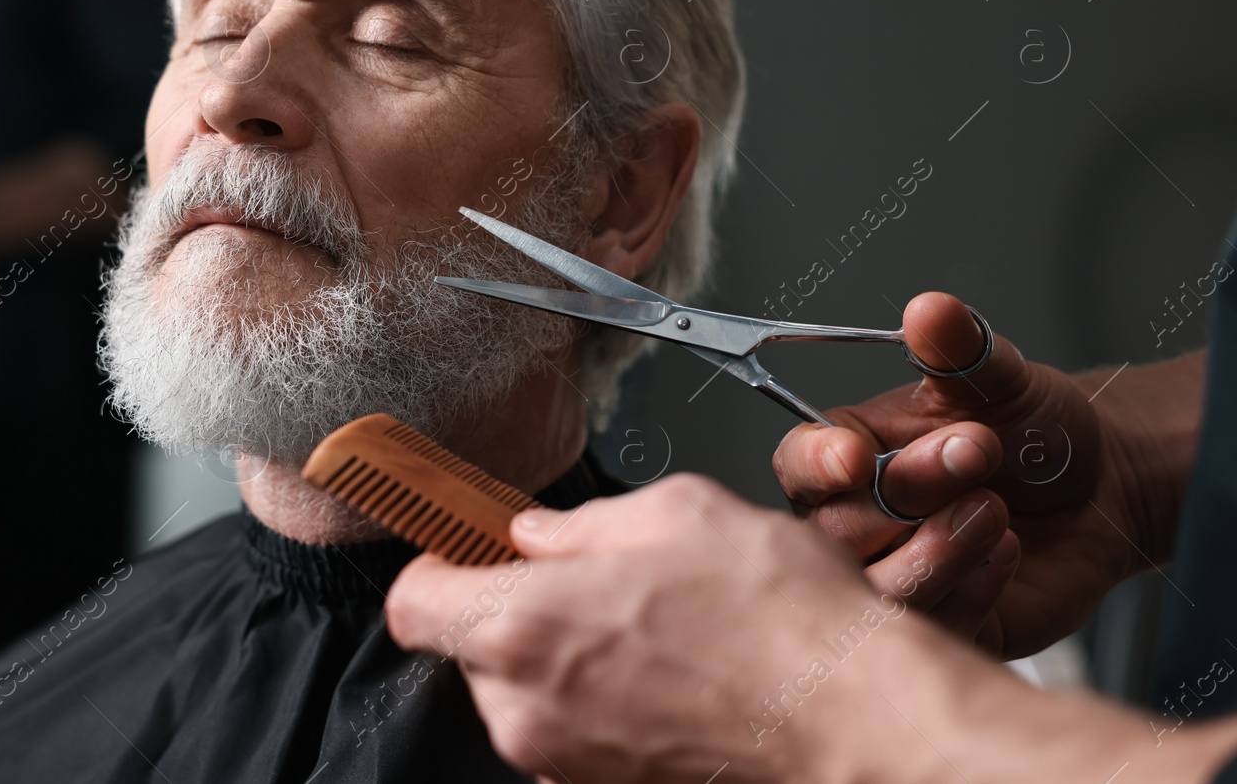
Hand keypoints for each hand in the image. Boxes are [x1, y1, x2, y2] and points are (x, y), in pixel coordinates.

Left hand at [385, 477, 1217, 783]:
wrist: (859, 721)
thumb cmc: (779, 619)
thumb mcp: (676, 512)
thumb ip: (580, 522)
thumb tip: (539, 533)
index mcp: (524, 624)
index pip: (412, 603)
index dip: (438, 567)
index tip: (470, 550)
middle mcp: (528, 708)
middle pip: (470, 650)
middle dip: (517, 609)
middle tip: (591, 580)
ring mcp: (566, 764)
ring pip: (525, 694)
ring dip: (564, 657)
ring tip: (650, 626)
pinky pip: (575, 732)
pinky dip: (603, 701)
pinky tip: (672, 671)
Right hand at [773, 291, 1132, 658]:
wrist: (1100, 489)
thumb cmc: (1033, 428)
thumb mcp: (998, 376)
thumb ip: (958, 347)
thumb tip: (931, 309)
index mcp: (844, 454)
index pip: (798, 465)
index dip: (818, 464)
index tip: (857, 454)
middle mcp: (856, 521)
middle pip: (835, 532)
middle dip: (908, 492)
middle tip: (977, 451)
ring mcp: (894, 576)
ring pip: (878, 588)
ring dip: (938, 547)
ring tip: (994, 509)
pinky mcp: (940, 625)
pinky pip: (933, 626)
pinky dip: (972, 586)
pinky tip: (1006, 552)